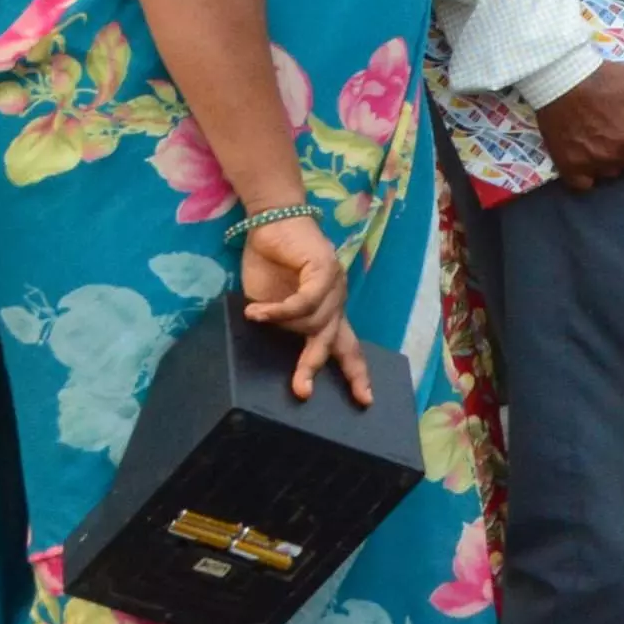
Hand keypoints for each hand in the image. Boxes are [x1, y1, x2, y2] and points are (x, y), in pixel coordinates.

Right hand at [239, 217, 371, 407]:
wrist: (273, 222)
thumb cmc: (272, 263)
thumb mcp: (274, 305)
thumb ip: (284, 326)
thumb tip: (280, 354)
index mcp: (328, 313)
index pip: (348, 348)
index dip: (356, 374)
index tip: (365, 401)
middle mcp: (337, 302)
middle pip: (340, 342)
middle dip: (323, 368)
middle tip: (303, 393)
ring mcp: (334, 285)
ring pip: (315, 323)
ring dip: (283, 324)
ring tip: (258, 317)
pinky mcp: (324, 268)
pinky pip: (305, 301)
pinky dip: (280, 310)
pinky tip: (258, 312)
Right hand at [535, 60, 623, 191]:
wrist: (560, 78)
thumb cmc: (605, 79)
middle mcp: (615, 156)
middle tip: (622, 126)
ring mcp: (590, 164)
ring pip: (614, 172)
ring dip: (615, 160)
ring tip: (606, 139)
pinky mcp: (568, 166)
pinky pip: (585, 184)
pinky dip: (590, 175)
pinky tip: (589, 159)